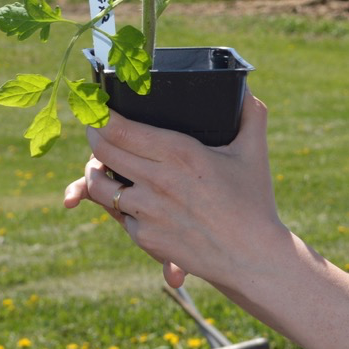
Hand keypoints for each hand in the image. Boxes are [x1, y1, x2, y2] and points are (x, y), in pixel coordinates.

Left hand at [63, 96, 286, 289]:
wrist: (252, 258)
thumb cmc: (254, 203)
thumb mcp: (253, 153)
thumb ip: (251, 115)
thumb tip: (246, 90)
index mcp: (180, 153)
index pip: (119, 128)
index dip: (100, 115)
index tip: (96, 106)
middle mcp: (158, 179)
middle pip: (102, 150)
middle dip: (93, 134)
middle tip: (96, 128)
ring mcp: (148, 211)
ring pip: (99, 185)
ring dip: (95, 171)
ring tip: (100, 164)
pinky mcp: (145, 238)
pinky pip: (119, 215)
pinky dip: (120, 205)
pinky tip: (127, 198)